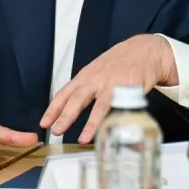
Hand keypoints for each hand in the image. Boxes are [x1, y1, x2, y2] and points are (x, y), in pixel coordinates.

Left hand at [39, 34, 176, 143]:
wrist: (144, 50)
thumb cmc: (119, 63)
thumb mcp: (97, 71)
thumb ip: (85, 88)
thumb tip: (68, 108)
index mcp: (86, 76)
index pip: (65, 93)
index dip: (53, 109)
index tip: (44, 123)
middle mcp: (97, 79)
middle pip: (78, 99)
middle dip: (66, 116)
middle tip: (56, 131)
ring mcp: (114, 83)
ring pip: (100, 105)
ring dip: (91, 123)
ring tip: (83, 138)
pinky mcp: (131, 87)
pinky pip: (122, 106)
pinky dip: (116, 119)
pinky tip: (112, 129)